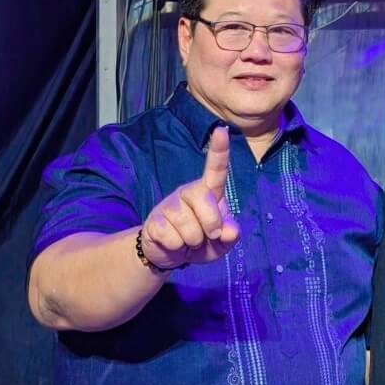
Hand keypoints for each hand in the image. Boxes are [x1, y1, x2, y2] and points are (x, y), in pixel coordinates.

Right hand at [139, 126, 239, 268]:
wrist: (171, 255)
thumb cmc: (202, 240)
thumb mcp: (222, 241)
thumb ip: (230, 235)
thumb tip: (230, 231)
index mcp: (208, 191)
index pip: (215, 169)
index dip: (219, 150)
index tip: (222, 129)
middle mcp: (188, 192)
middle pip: (207, 204)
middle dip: (211, 227)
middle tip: (206, 235)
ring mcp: (169, 204)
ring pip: (190, 227)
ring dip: (193, 241)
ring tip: (188, 240)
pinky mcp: (154, 221)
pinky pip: (173, 238)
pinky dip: (177, 248)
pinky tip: (174, 243)